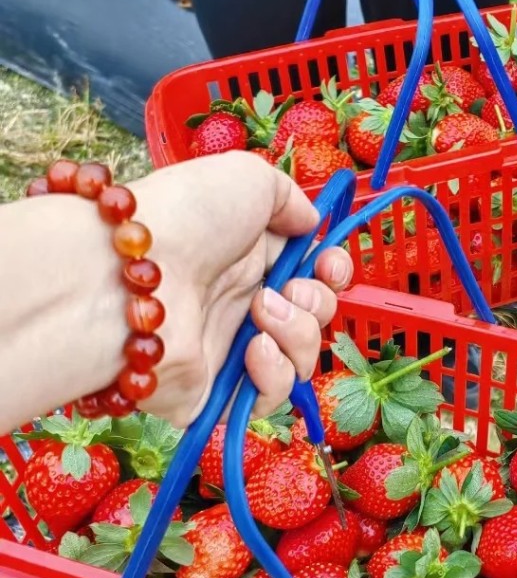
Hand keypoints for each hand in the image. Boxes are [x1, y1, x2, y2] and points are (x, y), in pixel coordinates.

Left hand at [132, 154, 351, 425]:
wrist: (126, 275)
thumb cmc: (183, 217)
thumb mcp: (248, 177)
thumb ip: (291, 198)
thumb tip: (311, 223)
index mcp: (247, 255)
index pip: (308, 273)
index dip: (330, 272)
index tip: (329, 264)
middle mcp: (238, 303)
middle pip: (312, 317)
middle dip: (318, 302)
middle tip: (291, 288)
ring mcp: (227, 350)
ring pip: (300, 360)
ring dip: (300, 333)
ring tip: (263, 313)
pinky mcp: (215, 395)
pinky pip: (269, 400)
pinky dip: (274, 374)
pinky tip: (254, 348)